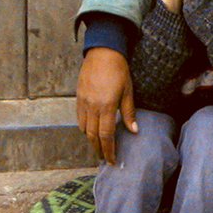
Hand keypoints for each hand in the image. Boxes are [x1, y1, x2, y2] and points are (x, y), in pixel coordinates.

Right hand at [75, 47, 134, 163]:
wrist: (102, 52)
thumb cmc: (118, 70)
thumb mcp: (128, 91)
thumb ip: (129, 112)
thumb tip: (134, 130)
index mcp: (107, 106)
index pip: (106, 135)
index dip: (109, 150)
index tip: (112, 160)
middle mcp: (92, 106)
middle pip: (93, 135)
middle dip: (99, 149)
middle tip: (105, 159)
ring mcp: (83, 102)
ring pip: (84, 128)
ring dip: (91, 140)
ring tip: (98, 147)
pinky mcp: (78, 97)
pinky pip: (79, 118)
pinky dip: (84, 128)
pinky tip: (91, 130)